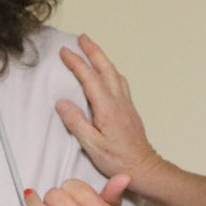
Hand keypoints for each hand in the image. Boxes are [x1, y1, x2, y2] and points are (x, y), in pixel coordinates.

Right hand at [57, 35, 164, 184]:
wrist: (144, 167)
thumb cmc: (118, 160)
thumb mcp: (91, 145)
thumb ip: (76, 122)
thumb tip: (61, 103)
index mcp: (107, 107)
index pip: (89, 78)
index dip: (76, 63)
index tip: (64, 52)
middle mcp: (118, 101)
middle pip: (105, 68)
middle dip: (93, 51)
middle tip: (82, 38)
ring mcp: (126, 104)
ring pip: (114, 73)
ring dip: (103, 58)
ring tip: (92, 50)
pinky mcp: (129, 109)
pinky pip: (119, 82)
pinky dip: (110, 70)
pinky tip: (108, 73)